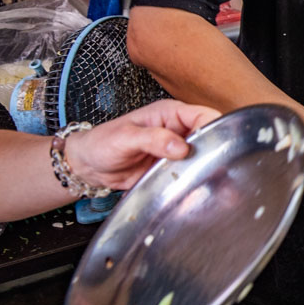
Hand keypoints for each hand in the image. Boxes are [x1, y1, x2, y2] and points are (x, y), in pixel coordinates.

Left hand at [62, 100, 220, 191]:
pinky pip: (192, 174)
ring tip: (209, 182)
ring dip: (207, 169)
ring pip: (205, 157)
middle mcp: (179, 131)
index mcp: (171, 114)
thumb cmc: (102, 143)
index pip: (204, 115)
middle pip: (210, 137)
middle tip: (214, 169)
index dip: (213, 129)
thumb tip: (181, 147)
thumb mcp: (124, 137)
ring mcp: (178, 151)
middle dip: (215, 151)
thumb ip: (152, 139)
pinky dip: (195, 181)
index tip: (212, 148)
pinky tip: (196, 190)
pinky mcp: (174, 169)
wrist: (88, 167)